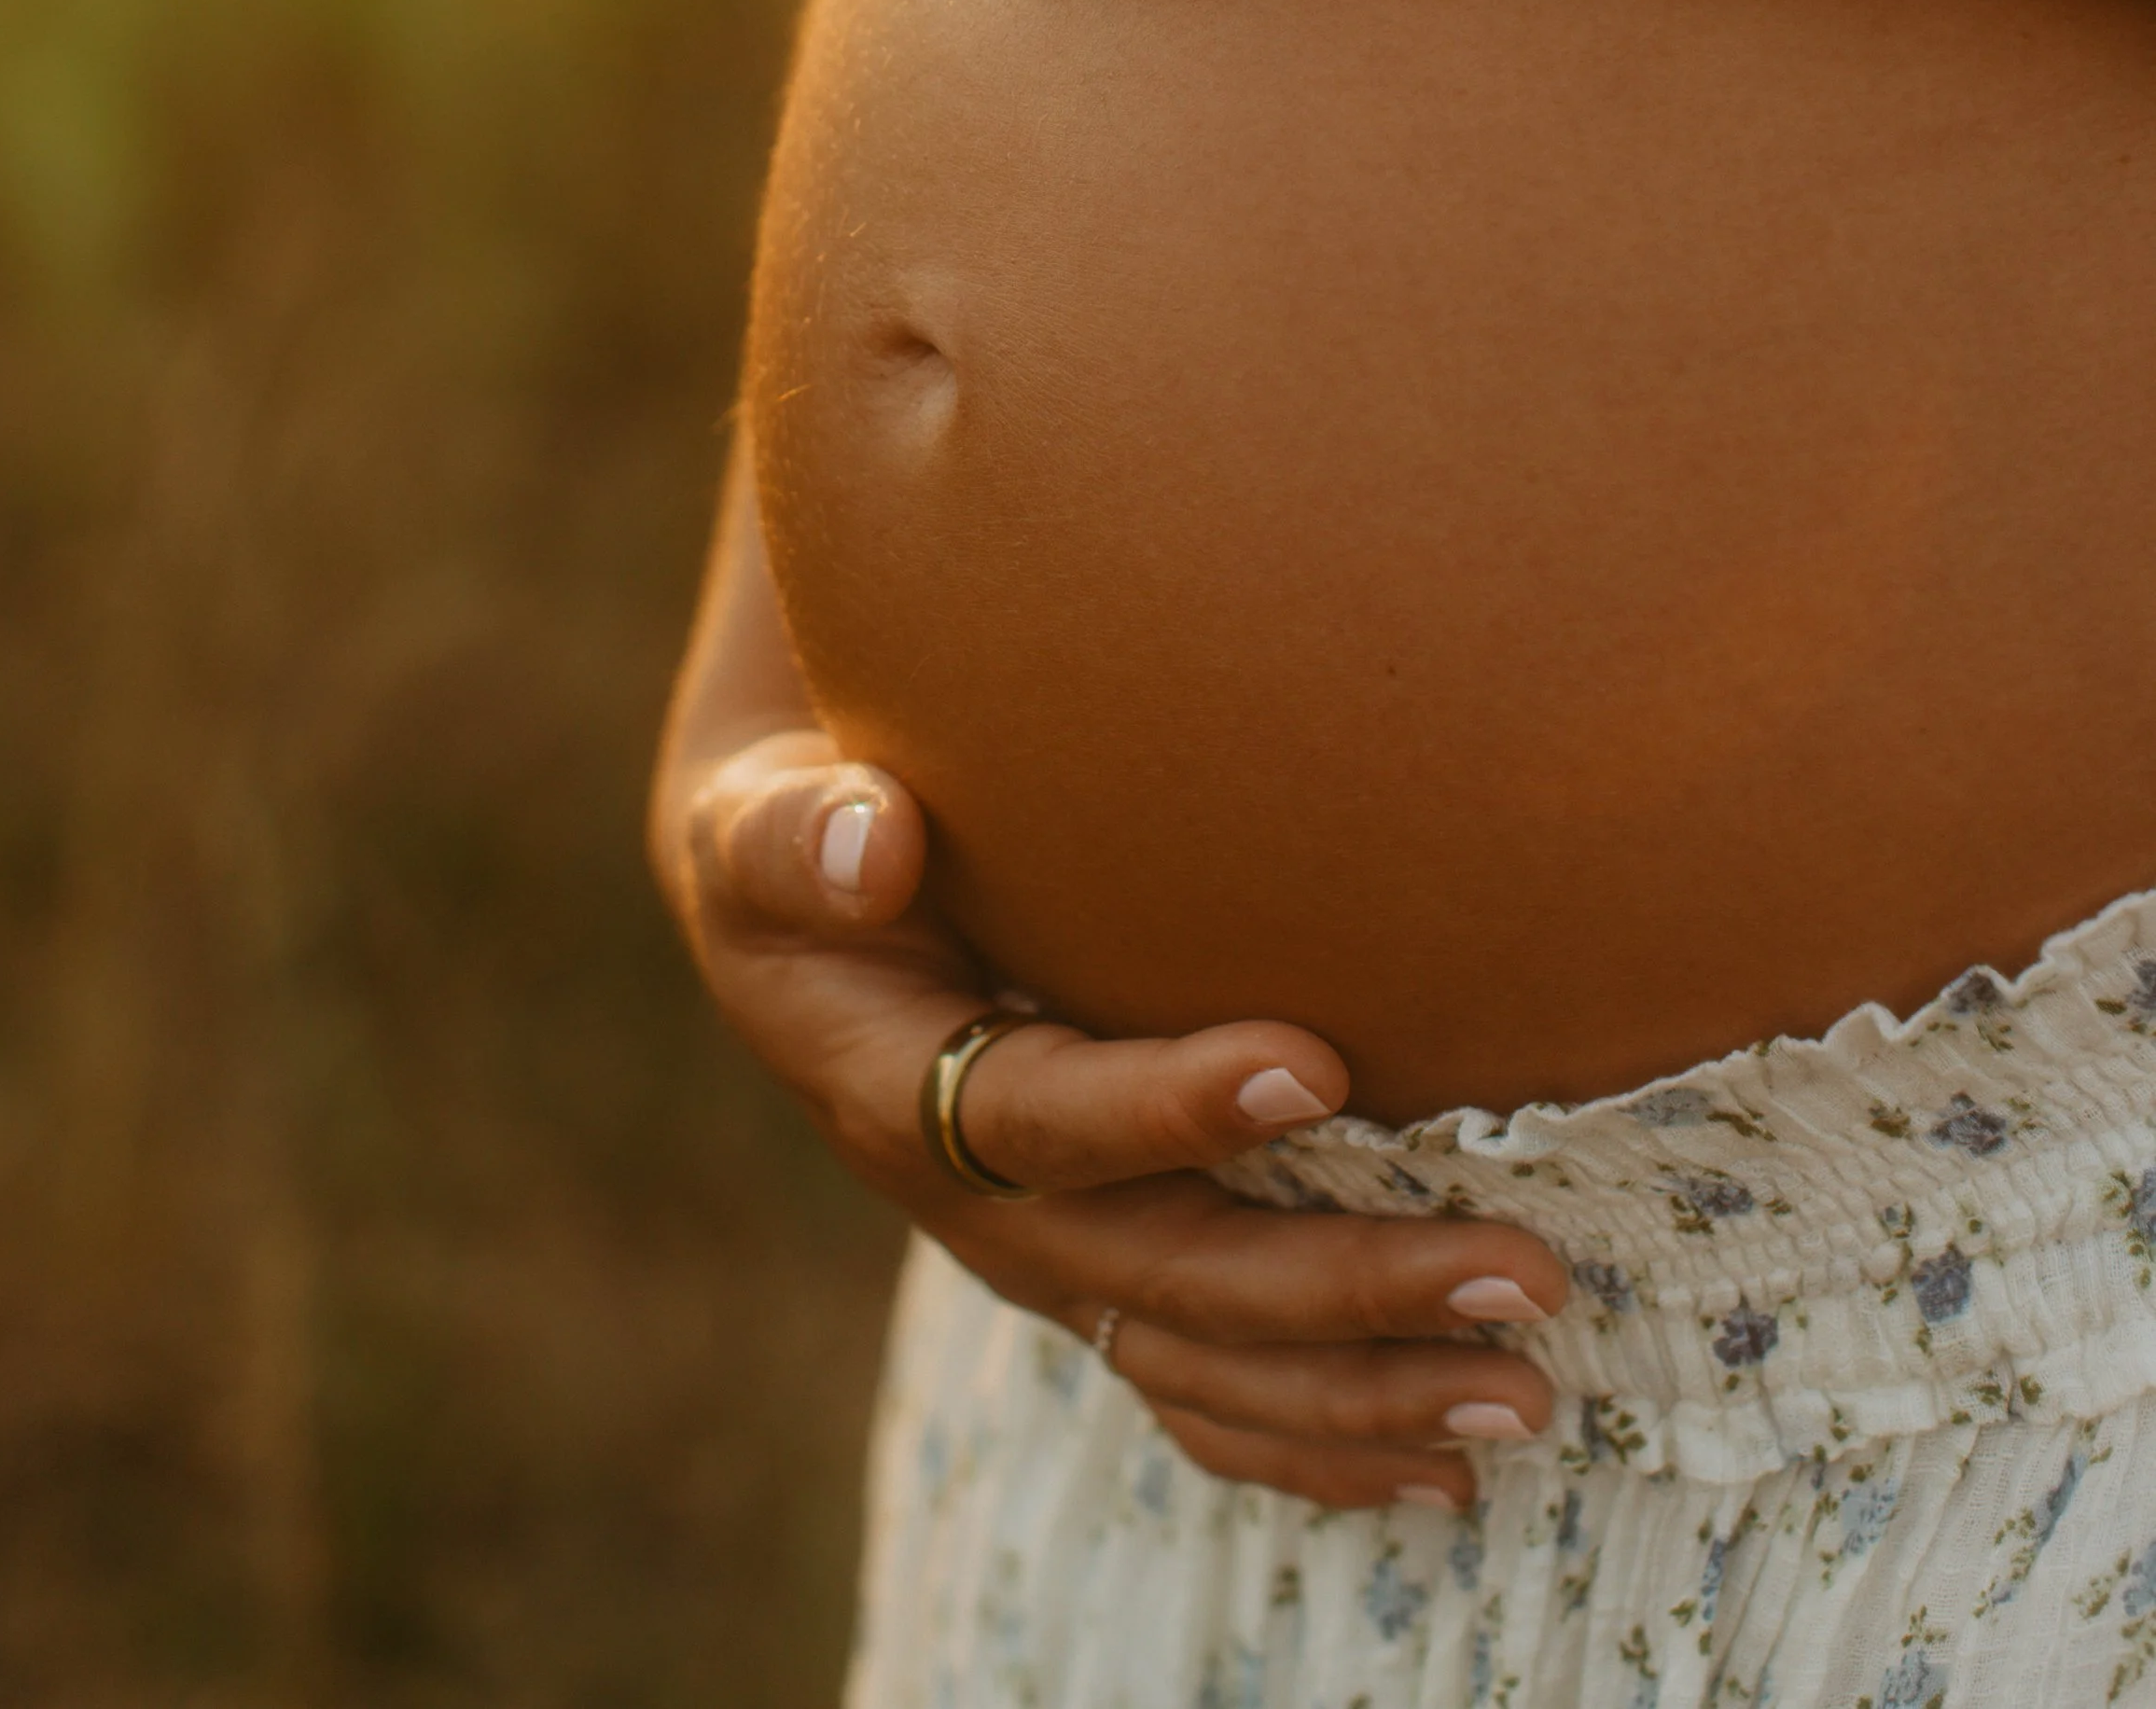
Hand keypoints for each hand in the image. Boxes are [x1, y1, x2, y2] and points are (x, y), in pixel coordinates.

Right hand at [666, 728, 1564, 1508]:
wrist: (798, 927)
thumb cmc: (801, 850)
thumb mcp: (766, 827)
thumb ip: (800, 833)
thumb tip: (871, 835)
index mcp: (900, 1093)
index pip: (1044, 1116)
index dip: (1170, 1105)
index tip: (1315, 1064)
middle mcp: (983, 1211)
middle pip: (1170, 1274)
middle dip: (1345, 1287)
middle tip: (1518, 1274)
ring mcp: (1048, 1263)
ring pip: (1211, 1362)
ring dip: (1368, 1391)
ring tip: (1526, 1393)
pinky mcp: (1096, 1281)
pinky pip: (1206, 1392)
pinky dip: (1321, 1441)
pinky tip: (1443, 1465)